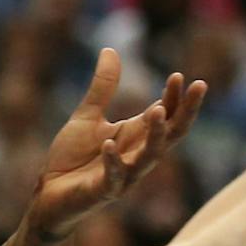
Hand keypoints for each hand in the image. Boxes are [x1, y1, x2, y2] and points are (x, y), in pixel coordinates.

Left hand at [31, 51, 207, 239]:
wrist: (48, 196)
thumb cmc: (71, 159)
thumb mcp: (87, 116)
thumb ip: (103, 87)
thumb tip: (110, 49)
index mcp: (135, 137)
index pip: (166, 115)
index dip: (175, 97)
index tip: (179, 75)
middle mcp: (135, 156)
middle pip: (171, 135)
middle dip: (186, 112)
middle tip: (198, 87)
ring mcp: (122, 176)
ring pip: (150, 158)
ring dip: (156, 135)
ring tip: (158, 110)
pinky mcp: (102, 192)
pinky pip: (113, 178)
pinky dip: (112, 162)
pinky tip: (109, 143)